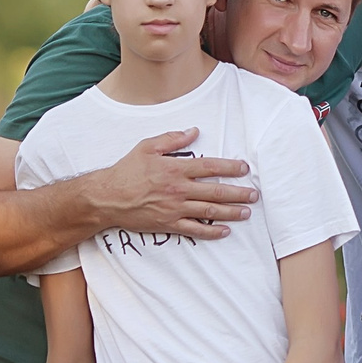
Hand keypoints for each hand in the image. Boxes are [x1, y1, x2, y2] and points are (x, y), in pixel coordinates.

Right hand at [86, 129, 257, 237]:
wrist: (107, 198)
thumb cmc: (126, 171)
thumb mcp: (147, 147)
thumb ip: (173, 139)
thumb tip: (194, 131)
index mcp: (175, 168)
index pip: (210, 166)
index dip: (230, 167)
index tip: (244, 169)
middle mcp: (178, 189)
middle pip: (215, 190)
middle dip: (238, 193)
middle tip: (254, 194)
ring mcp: (175, 208)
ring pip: (209, 210)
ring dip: (230, 212)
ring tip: (246, 212)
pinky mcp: (169, 224)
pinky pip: (195, 229)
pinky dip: (211, 231)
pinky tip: (225, 231)